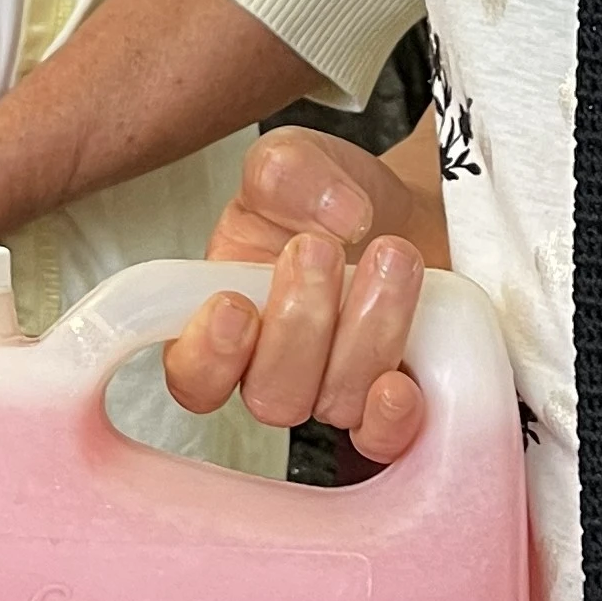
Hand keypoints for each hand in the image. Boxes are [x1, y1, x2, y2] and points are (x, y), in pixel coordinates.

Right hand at [163, 124, 444, 461]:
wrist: (409, 215)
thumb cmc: (332, 200)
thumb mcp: (294, 161)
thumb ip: (287, 173)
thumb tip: (336, 215)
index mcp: (224, 317)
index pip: (192, 372)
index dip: (206, 356)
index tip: (235, 305)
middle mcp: (274, 367)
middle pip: (269, 393)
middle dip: (299, 321)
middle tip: (320, 250)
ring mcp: (334, 391)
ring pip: (334, 402)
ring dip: (366, 331)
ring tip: (393, 257)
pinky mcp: (392, 405)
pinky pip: (384, 440)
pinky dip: (392, 416)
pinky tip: (402, 381)